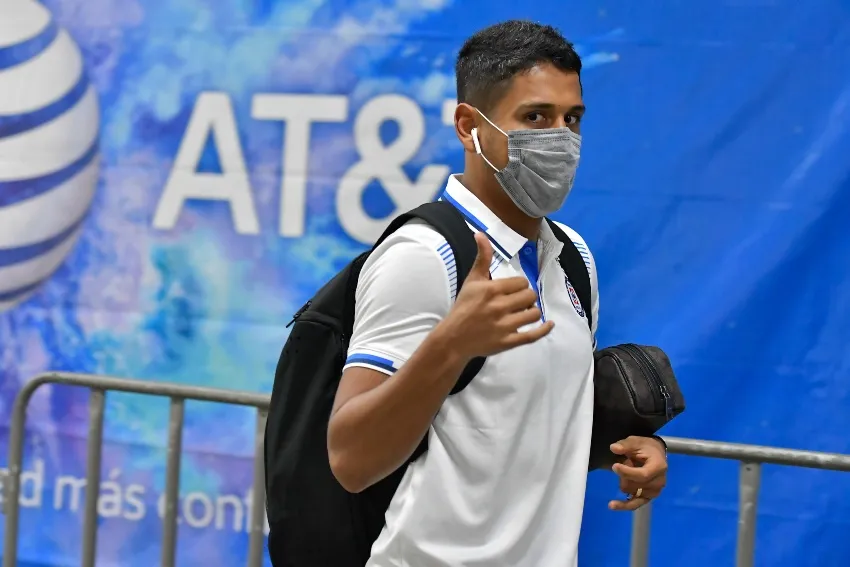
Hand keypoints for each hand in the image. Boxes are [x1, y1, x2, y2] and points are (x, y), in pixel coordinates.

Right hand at [438, 233, 553, 358]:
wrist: (453, 338)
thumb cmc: (463, 307)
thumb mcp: (472, 280)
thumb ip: (482, 258)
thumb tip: (480, 234)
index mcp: (492, 290)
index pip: (521, 282)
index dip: (519, 285)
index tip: (511, 290)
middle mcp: (500, 307)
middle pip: (529, 296)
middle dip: (526, 297)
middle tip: (517, 301)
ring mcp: (505, 326)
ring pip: (534, 314)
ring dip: (531, 311)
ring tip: (523, 312)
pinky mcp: (509, 342)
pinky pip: (533, 335)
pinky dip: (544, 329)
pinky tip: (550, 324)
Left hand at [608, 436, 667, 510]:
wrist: (654, 454)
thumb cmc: (645, 447)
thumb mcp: (635, 441)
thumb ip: (625, 445)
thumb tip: (614, 448)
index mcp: (659, 467)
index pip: (643, 475)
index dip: (627, 472)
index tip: (614, 466)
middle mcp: (659, 482)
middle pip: (635, 485)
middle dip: (625, 475)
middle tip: (626, 462)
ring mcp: (654, 492)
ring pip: (632, 493)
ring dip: (624, 481)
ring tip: (629, 469)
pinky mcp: (648, 497)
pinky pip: (635, 504)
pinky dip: (624, 505)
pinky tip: (612, 505)